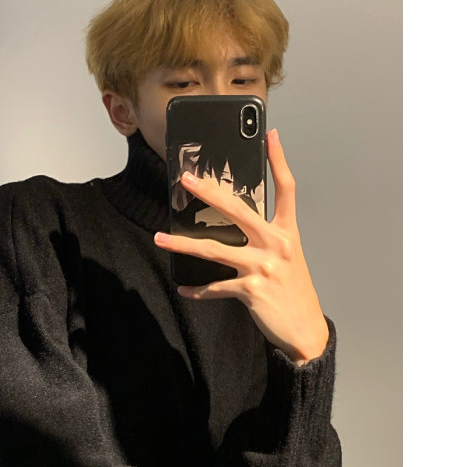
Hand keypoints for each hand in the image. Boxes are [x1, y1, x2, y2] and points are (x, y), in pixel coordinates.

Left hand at [154, 129, 327, 364]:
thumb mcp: (287, 259)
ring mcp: (263, 266)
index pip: (286, 189)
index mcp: (286, 233)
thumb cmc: (293, 293)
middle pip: (238, 209)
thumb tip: (237, 227)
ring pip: (214, 249)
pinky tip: (184, 289)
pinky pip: (215, 287)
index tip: (271, 136)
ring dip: (183, 244)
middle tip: (186, 180)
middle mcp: (276, 244)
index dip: (279, 160)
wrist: (305, 331)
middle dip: (209, 192)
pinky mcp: (251, 289)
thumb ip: (266, 240)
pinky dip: (198, 290)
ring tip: (160, 238)